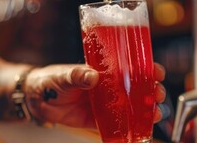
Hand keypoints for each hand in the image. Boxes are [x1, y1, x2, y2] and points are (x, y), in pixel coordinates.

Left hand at [25, 63, 165, 127]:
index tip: (157, 71)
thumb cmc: (51, 80)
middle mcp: (109, 87)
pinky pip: (117, 125)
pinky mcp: (99, 120)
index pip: (130, 67)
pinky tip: (141, 131)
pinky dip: (130, 128)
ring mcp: (106, 104)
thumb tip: (92, 76)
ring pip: (132, 107)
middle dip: (152, 91)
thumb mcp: (64, 74)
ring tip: (156, 114)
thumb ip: (77, 74)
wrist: (38, 100)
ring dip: (146, 110)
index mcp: (104, 70)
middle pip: (137, 88)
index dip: (146, 68)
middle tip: (159, 95)